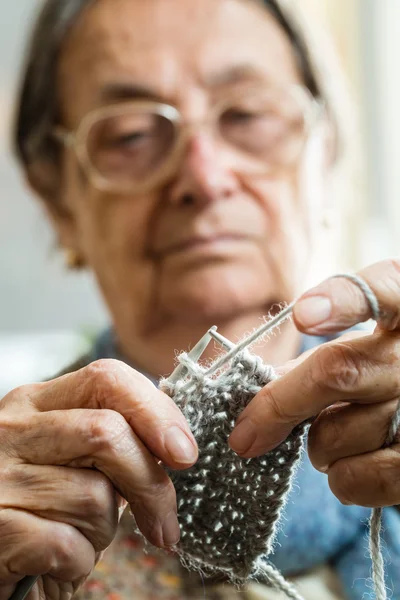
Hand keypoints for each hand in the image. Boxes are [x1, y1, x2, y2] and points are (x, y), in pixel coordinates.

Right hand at [0, 359, 197, 598]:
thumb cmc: (38, 508)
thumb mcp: (70, 459)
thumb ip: (110, 441)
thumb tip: (176, 445)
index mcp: (35, 403)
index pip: (107, 379)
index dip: (155, 411)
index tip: (184, 452)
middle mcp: (12, 430)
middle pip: (108, 433)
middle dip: (149, 483)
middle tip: (163, 521)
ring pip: (94, 496)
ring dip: (103, 531)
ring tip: (78, 538)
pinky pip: (68, 544)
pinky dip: (77, 564)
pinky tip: (57, 564)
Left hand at [229, 259, 399, 507]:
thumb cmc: (376, 375)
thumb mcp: (355, 351)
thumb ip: (315, 360)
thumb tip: (255, 396)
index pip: (384, 289)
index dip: (343, 299)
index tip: (303, 315)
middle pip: (340, 372)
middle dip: (280, 405)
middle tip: (245, 435)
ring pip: (342, 432)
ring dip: (319, 444)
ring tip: (333, 438)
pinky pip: (363, 477)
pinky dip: (342, 479)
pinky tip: (348, 468)